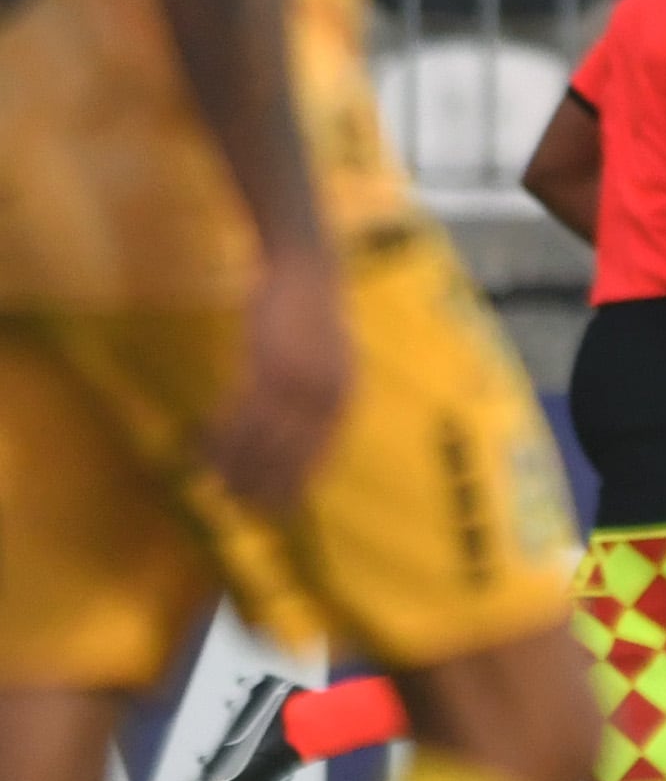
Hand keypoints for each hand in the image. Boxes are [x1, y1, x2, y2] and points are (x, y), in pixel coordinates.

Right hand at [206, 248, 351, 512]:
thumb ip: (320, 397)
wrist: (306, 271)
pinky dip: (224, 437)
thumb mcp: (329, 361)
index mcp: (345, 397)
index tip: (280, 509)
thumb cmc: (312, 316)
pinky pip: (241, 413)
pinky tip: (206, 452)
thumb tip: (305, 433)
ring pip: (263, 438)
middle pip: (292, 453)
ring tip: (218, 489)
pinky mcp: (267, 365)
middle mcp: (326, 394)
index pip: (321, 453)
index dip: (297, 483)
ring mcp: (297, 381)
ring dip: (238, 467)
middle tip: (243, 508)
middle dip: (267, 484)